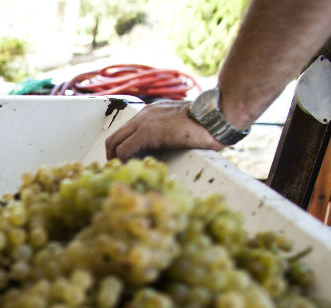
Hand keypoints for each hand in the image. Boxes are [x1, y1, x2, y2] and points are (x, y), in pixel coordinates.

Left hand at [105, 100, 224, 160]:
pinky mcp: (148, 131)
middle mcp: (145, 114)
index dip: (121, 149)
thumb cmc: (208, 125)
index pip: (126, 131)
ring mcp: (145, 121)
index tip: (125, 163)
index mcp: (152, 113)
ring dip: (115, 160)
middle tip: (118, 171)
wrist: (218, 116)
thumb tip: (167, 152)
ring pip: (115, 142)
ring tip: (123, 173)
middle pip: (115, 136)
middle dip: (112, 156)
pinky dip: (123, 161)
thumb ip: (169, 136)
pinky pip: (125, 148)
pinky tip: (132, 169)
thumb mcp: (182, 129)